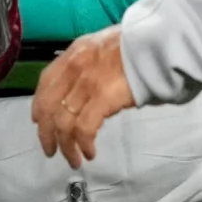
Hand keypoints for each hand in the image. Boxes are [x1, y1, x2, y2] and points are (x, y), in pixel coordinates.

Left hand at [31, 27, 137, 167]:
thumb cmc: (143, 43)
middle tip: (51, 150)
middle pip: (49, 106)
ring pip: (63, 122)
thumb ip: (95, 62)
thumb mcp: (109, 44)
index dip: (40, 105)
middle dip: (46, 133)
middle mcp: (76, 67)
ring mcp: (87, 83)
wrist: (162, 42)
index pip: (46, 81)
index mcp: (76, 52)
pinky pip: (84, 128)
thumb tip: (92, 86)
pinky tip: (90, 152)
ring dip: (66, 146)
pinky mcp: (102, 98)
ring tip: (73, 159)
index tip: (39, 121)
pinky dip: (83, 144)